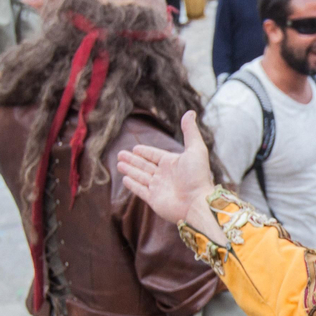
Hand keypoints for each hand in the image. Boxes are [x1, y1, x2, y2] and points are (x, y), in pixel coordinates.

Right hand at [115, 111, 217, 232]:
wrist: (197, 203)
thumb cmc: (197, 176)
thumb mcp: (195, 149)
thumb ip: (190, 131)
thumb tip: (190, 112)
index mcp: (173, 163)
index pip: (155, 155)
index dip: (145, 152)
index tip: (135, 148)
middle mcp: (165, 175)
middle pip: (145, 165)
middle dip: (133, 160)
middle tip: (120, 154)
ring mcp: (159, 188)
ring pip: (140, 176)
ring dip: (130, 170)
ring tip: (119, 164)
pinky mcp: (153, 200)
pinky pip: (140, 190)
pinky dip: (132, 184)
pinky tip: (125, 179)